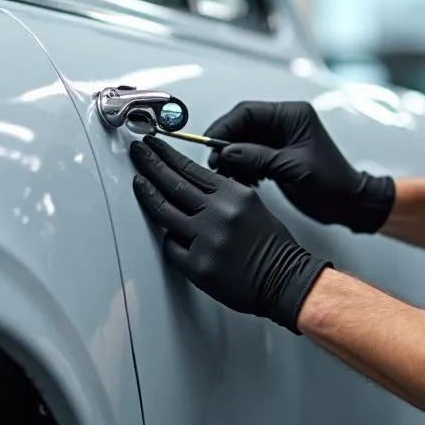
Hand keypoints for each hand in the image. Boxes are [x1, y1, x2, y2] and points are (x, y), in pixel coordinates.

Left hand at [131, 134, 330, 332]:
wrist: (286, 279)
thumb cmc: (272, 245)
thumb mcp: (251, 205)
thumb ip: (221, 194)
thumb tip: (192, 185)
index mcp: (234, 195)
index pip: (192, 169)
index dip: (168, 155)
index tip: (154, 145)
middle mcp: (219, 213)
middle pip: (174, 183)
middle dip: (151, 164)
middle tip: (138, 152)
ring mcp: (207, 240)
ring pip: (165, 212)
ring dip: (147, 194)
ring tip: (138, 182)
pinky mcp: (198, 266)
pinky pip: (171, 247)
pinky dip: (168, 240)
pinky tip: (167, 234)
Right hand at [204, 100, 394, 233]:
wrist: (349, 204)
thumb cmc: (333, 184)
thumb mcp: (292, 169)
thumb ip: (257, 158)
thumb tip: (227, 152)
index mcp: (293, 115)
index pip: (248, 112)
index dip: (225, 127)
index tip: (210, 144)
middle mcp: (285, 122)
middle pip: (243, 126)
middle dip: (226, 145)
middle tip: (216, 164)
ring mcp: (280, 139)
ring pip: (243, 142)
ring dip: (233, 159)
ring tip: (228, 175)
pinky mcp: (277, 154)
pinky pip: (250, 155)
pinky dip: (242, 168)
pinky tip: (242, 181)